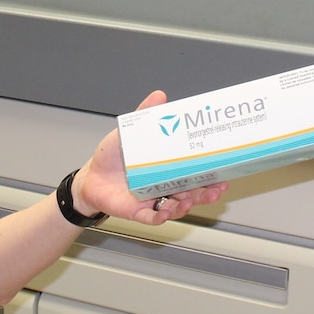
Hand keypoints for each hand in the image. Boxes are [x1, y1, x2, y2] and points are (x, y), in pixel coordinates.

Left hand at [76, 91, 228, 224]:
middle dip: (207, 192)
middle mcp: (164, 186)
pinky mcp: (139, 211)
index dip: (211, 174)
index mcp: (168, 168)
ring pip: (177, 207)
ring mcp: (153, 200)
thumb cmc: (112, 157)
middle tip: (217, 189)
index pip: (195, 172)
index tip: (223, 172)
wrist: (90, 178)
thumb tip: (159, 96)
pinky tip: (165, 212)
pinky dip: (161, 217)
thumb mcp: (129, 133)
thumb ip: (145, 115)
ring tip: (191, 201)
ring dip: (187, 205)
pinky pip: (153, 218)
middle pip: (193, 192)